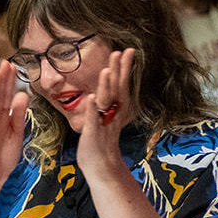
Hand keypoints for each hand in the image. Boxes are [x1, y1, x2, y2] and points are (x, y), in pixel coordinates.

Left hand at [75, 47, 138, 186]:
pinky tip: (91, 97)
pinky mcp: (92, 134)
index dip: (123, 68)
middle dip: (118, 70)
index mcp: (114, 109)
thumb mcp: (103, 119)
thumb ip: (104, 103)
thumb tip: (104, 87)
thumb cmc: (100, 142)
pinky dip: (92, 109)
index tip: (126, 51)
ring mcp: (102, 124)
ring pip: (105, 102)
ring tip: (106, 70)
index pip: (120, 85)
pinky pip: (92, 120)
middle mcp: (111, 114)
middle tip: (120, 52)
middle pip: (116, 89)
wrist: (101, 167)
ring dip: (106, 86)